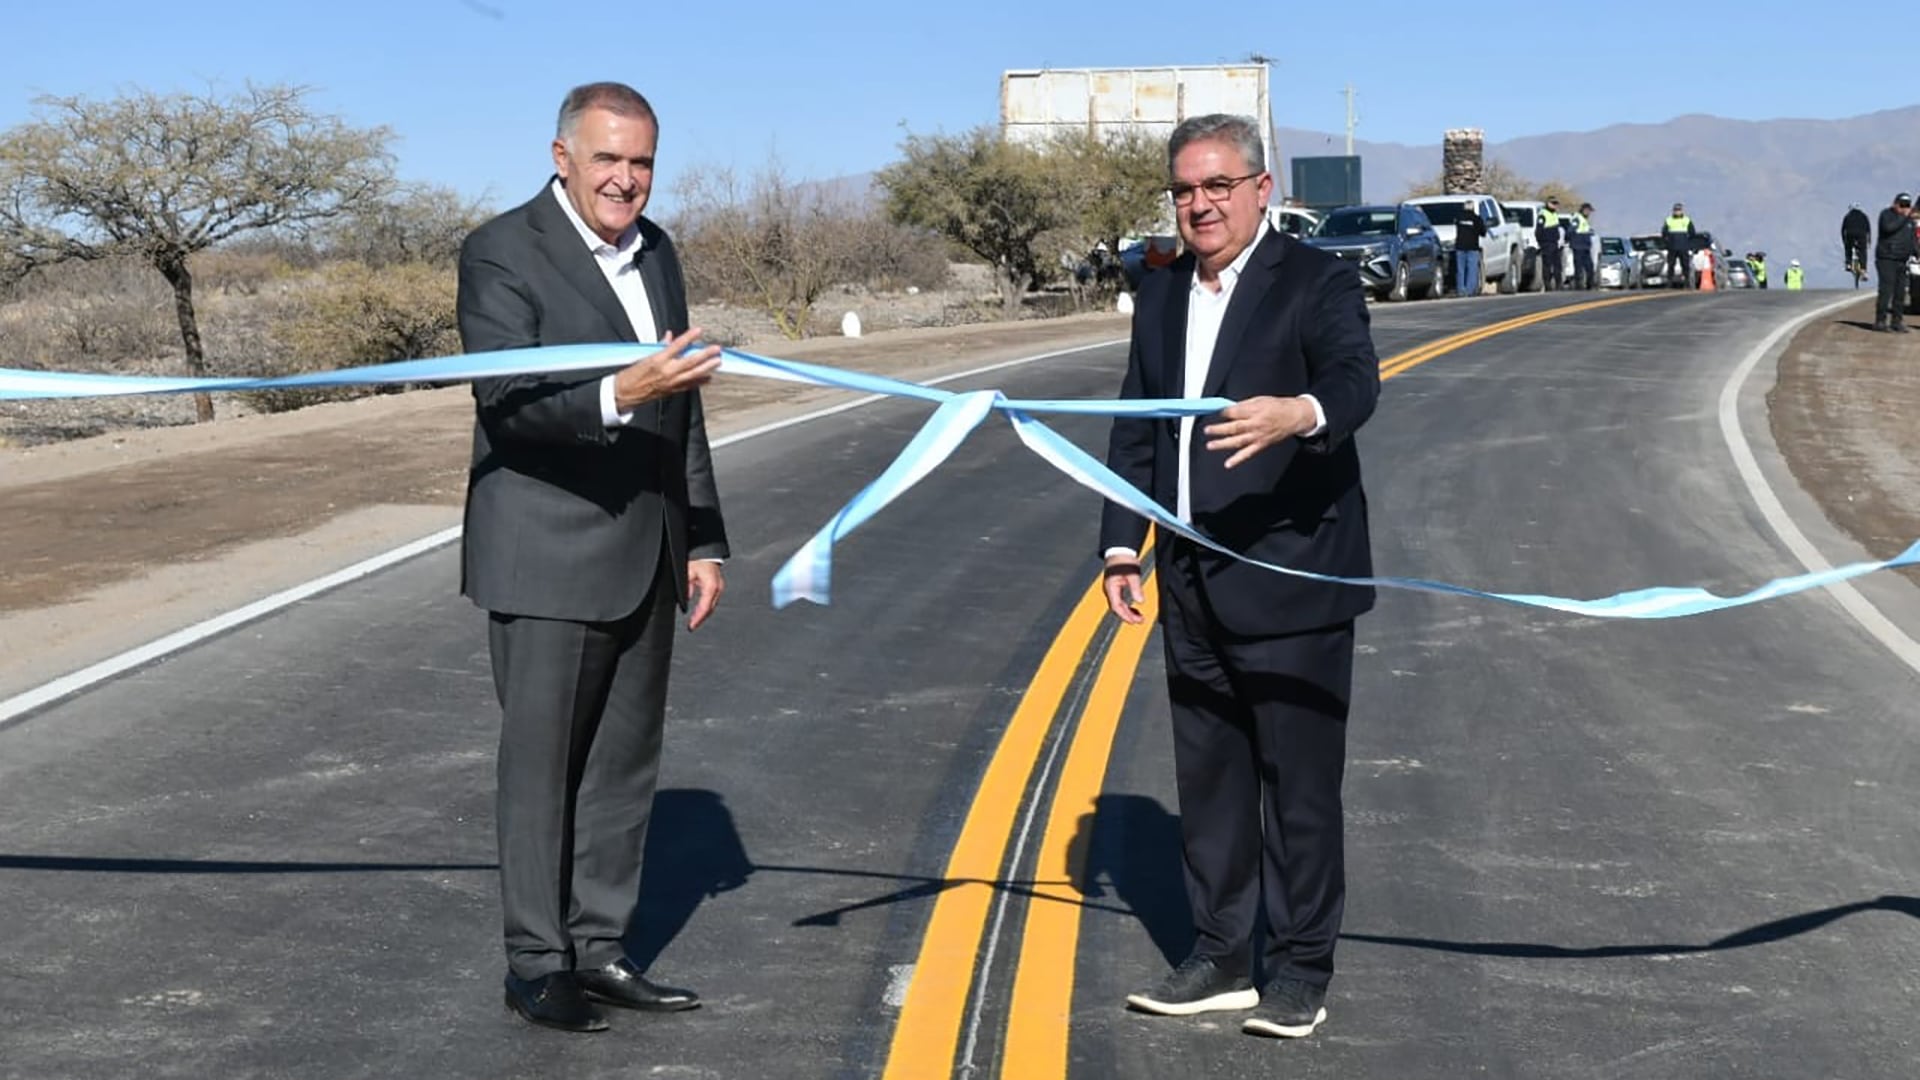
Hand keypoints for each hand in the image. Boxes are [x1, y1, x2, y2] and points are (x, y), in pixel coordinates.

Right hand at [612, 328, 721, 412]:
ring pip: (694, 374)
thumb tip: (669, 337)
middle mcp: (667, 371)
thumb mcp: (644, 356)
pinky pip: (690, 385)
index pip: (677, 345)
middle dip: (705, 355)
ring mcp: (672, 382)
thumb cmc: (633, 374)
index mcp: (658, 360)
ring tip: (718, 361)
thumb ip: (660, 346)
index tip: (699, 330)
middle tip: (716, 349)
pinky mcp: (673, 391)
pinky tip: (709, 378)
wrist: (626, 392)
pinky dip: (700, 381)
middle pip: (690, 361)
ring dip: (707, 367)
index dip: (689, 337)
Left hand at [687, 560, 723, 630]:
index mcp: (711, 586)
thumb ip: (686, 588)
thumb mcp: (688, 573)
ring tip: (695, 621)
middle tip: (692, 626)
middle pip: (710, 609)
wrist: (705, 549)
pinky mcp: (717, 585)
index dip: (698, 618)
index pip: (705, 607)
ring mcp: (719, 586)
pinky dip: (705, 606)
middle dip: (701, 619)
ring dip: (703, 613)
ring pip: (711, 605)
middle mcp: (717, 587)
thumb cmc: (697, 558)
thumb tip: (684, 600)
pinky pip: (711, 599)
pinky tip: (699, 610)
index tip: (692, 626)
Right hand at [1103, 557, 1144, 624]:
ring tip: (1139, 617)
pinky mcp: (1115, 588)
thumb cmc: (1124, 560)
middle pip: (1117, 608)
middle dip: (1128, 616)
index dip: (1125, 616)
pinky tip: (1135, 608)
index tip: (1134, 621)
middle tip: (1140, 621)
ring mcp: (1111, 589)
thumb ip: (1136, 588)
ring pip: (1118, 606)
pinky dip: (1127, 606)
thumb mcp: (1132, 574)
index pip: (1116, 607)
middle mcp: (1109, 590)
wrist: (1119, 550)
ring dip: (1128, 612)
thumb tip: (1140, 601)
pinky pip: (1120, 601)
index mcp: (1111, 587)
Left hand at [1202, 396, 1318, 468]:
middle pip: (1234, 427)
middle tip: (1207, 431)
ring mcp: (1258, 436)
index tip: (1215, 413)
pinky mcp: (1261, 445)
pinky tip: (1228, 464)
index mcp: (1255, 411)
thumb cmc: (1278, 406)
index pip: (1234, 413)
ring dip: (1223, 444)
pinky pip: (1248, 453)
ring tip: (1210, 445)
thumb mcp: (1260, 400)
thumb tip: (1229, 409)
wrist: (1294, 416)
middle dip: (1219, 429)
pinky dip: (1237, 459)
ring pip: (1238, 441)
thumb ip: (1244, 405)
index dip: (1223, 413)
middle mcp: (1256, 424)